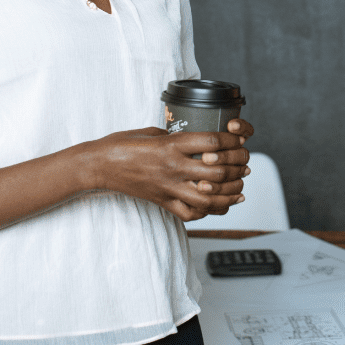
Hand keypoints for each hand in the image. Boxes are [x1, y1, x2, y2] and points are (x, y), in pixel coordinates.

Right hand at [91, 125, 252, 221]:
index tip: (241, 138)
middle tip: (246, 163)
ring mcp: (169, 187)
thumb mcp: (153, 131)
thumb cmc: (123, 144)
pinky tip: (221, 205)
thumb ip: (177, 136)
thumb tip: (199, 138)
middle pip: (217, 171)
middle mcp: (173, 167)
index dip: (233, 140)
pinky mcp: (163, 202)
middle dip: (238, 166)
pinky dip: (210, 211)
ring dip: (230, 193)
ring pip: (209, 197)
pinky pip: (191, 213)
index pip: (212, 142)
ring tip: (240, 186)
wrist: (99, 165)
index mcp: (170, 145)